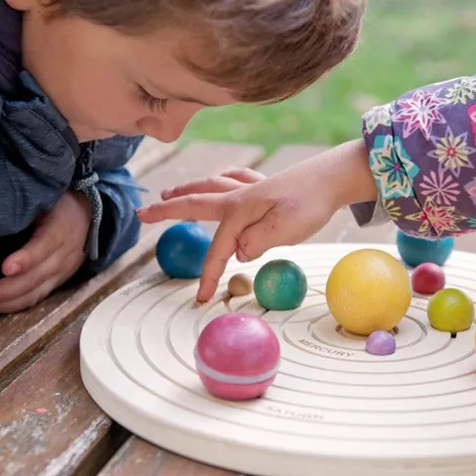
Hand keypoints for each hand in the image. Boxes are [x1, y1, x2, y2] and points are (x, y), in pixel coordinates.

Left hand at [0, 192, 92, 314]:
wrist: (88, 214)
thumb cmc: (57, 202)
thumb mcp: (44, 197)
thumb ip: (22, 207)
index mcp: (62, 229)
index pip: (45, 246)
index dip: (27, 258)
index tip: (6, 267)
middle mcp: (65, 256)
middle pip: (36, 278)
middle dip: (4, 291)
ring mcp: (63, 272)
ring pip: (34, 293)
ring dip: (4, 304)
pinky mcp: (57, 282)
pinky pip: (35, 298)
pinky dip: (12, 306)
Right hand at [138, 140, 378, 302]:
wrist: (333, 177)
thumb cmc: (310, 204)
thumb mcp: (286, 228)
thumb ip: (257, 240)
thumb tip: (238, 250)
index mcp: (240, 210)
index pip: (219, 248)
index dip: (208, 274)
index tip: (201, 298)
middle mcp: (239, 196)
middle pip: (196, 202)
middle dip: (168, 210)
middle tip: (143, 213)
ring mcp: (250, 187)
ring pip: (210, 187)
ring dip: (187, 190)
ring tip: (168, 194)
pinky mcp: (264, 184)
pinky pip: (234, 179)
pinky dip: (220, 181)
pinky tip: (219, 180)